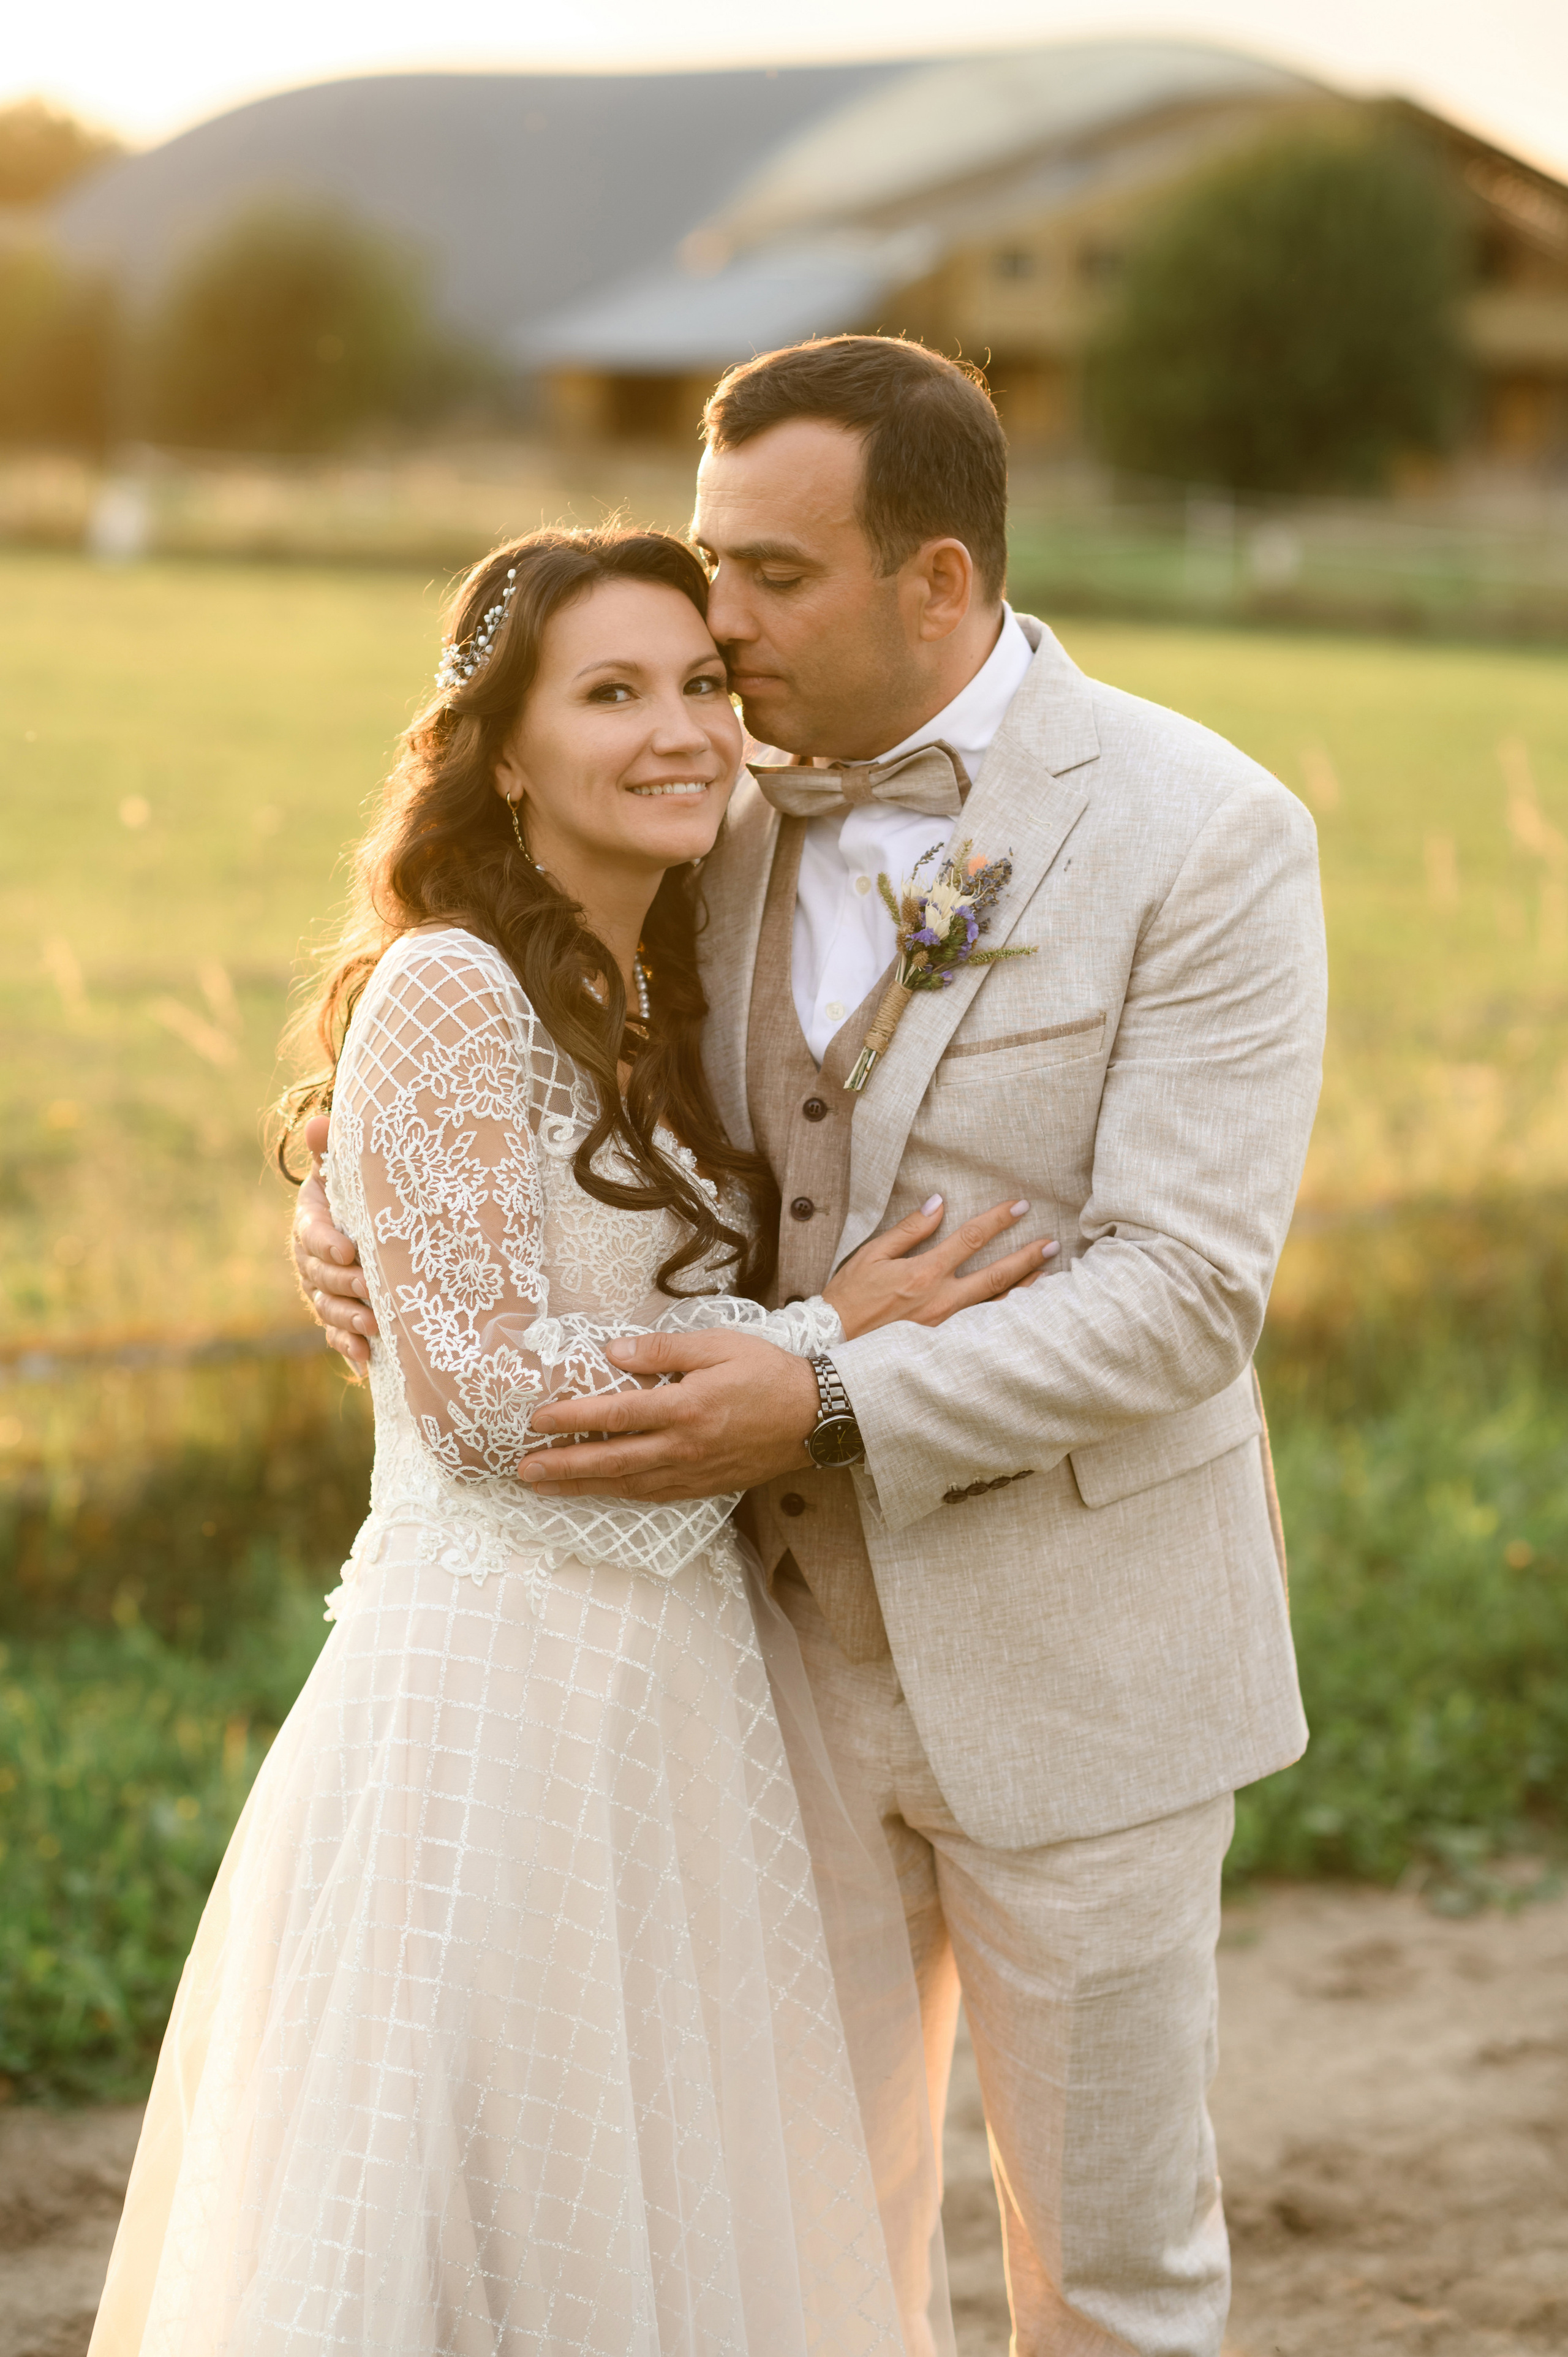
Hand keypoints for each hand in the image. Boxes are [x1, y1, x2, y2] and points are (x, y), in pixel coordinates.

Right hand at [291, 1114, 377, 1371]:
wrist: (371, 1224)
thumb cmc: (361, 1192)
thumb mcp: (346, 1170)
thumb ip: (332, 1150)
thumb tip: (319, 1121)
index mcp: (311, 1222)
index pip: (312, 1233)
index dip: (327, 1242)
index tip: (350, 1248)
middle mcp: (311, 1260)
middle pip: (320, 1276)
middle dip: (344, 1284)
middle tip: (371, 1288)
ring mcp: (323, 1291)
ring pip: (328, 1308)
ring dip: (348, 1319)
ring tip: (374, 1324)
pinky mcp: (338, 1316)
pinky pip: (336, 1336)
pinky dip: (349, 1348)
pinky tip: (365, 1359)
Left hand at [520, 1329, 817, 1500]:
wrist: (817, 1417)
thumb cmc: (769, 1373)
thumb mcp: (719, 1345)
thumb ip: (663, 1351)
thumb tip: (613, 1353)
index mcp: (686, 1408)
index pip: (615, 1416)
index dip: (572, 1419)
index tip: (538, 1421)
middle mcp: (685, 1446)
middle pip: (611, 1461)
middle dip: (563, 1467)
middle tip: (523, 1470)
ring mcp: (694, 1472)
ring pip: (628, 1484)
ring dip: (583, 1487)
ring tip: (546, 1486)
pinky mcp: (705, 1486)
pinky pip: (654, 1495)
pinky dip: (621, 1494)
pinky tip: (600, 1492)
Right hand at [825, 1195, 1056, 1339]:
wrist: (832, 1342)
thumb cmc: (849, 1297)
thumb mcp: (872, 1254)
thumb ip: (910, 1229)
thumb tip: (938, 1204)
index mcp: (924, 1272)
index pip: (971, 1238)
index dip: (998, 1220)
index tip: (1020, 1206)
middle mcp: (941, 1300)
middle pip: (995, 1275)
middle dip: (1026, 1257)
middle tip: (1051, 1243)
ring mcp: (945, 1326)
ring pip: (995, 1307)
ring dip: (1024, 1289)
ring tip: (1048, 1276)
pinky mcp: (942, 1345)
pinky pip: (982, 1329)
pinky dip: (1005, 1318)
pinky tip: (1021, 1312)